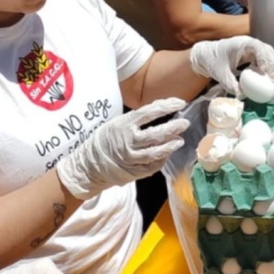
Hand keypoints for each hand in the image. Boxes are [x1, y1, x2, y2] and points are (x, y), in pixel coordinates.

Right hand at [56, 97, 188, 199]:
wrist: (88, 165)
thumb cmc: (104, 140)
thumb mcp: (117, 123)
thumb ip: (137, 119)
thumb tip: (161, 109)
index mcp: (124, 124)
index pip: (149, 112)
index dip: (167, 106)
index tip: (180, 102)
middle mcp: (128, 141)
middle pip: (156, 134)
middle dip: (173, 128)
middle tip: (185, 123)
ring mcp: (131, 158)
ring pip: (156, 152)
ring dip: (170, 146)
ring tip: (179, 141)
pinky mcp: (133, 172)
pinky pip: (152, 166)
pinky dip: (161, 160)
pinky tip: (167, 154)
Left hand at [190, 37, 273, 95]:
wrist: (206, 56)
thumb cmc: (212, 61)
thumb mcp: (220, 74)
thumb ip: (230, 85)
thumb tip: (243, 95)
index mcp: (240, 44)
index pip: (257, 46)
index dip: (263, 57)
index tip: (264, 70)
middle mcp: (248, 44)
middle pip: (267, 50)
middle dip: (272, 64)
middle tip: (272, 80)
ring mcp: (251, 48)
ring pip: (268, 54)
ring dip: (271, 66)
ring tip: (271, 81)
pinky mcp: (252, 55)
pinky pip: (264, 59)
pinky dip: (267, 68)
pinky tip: (265, 79)